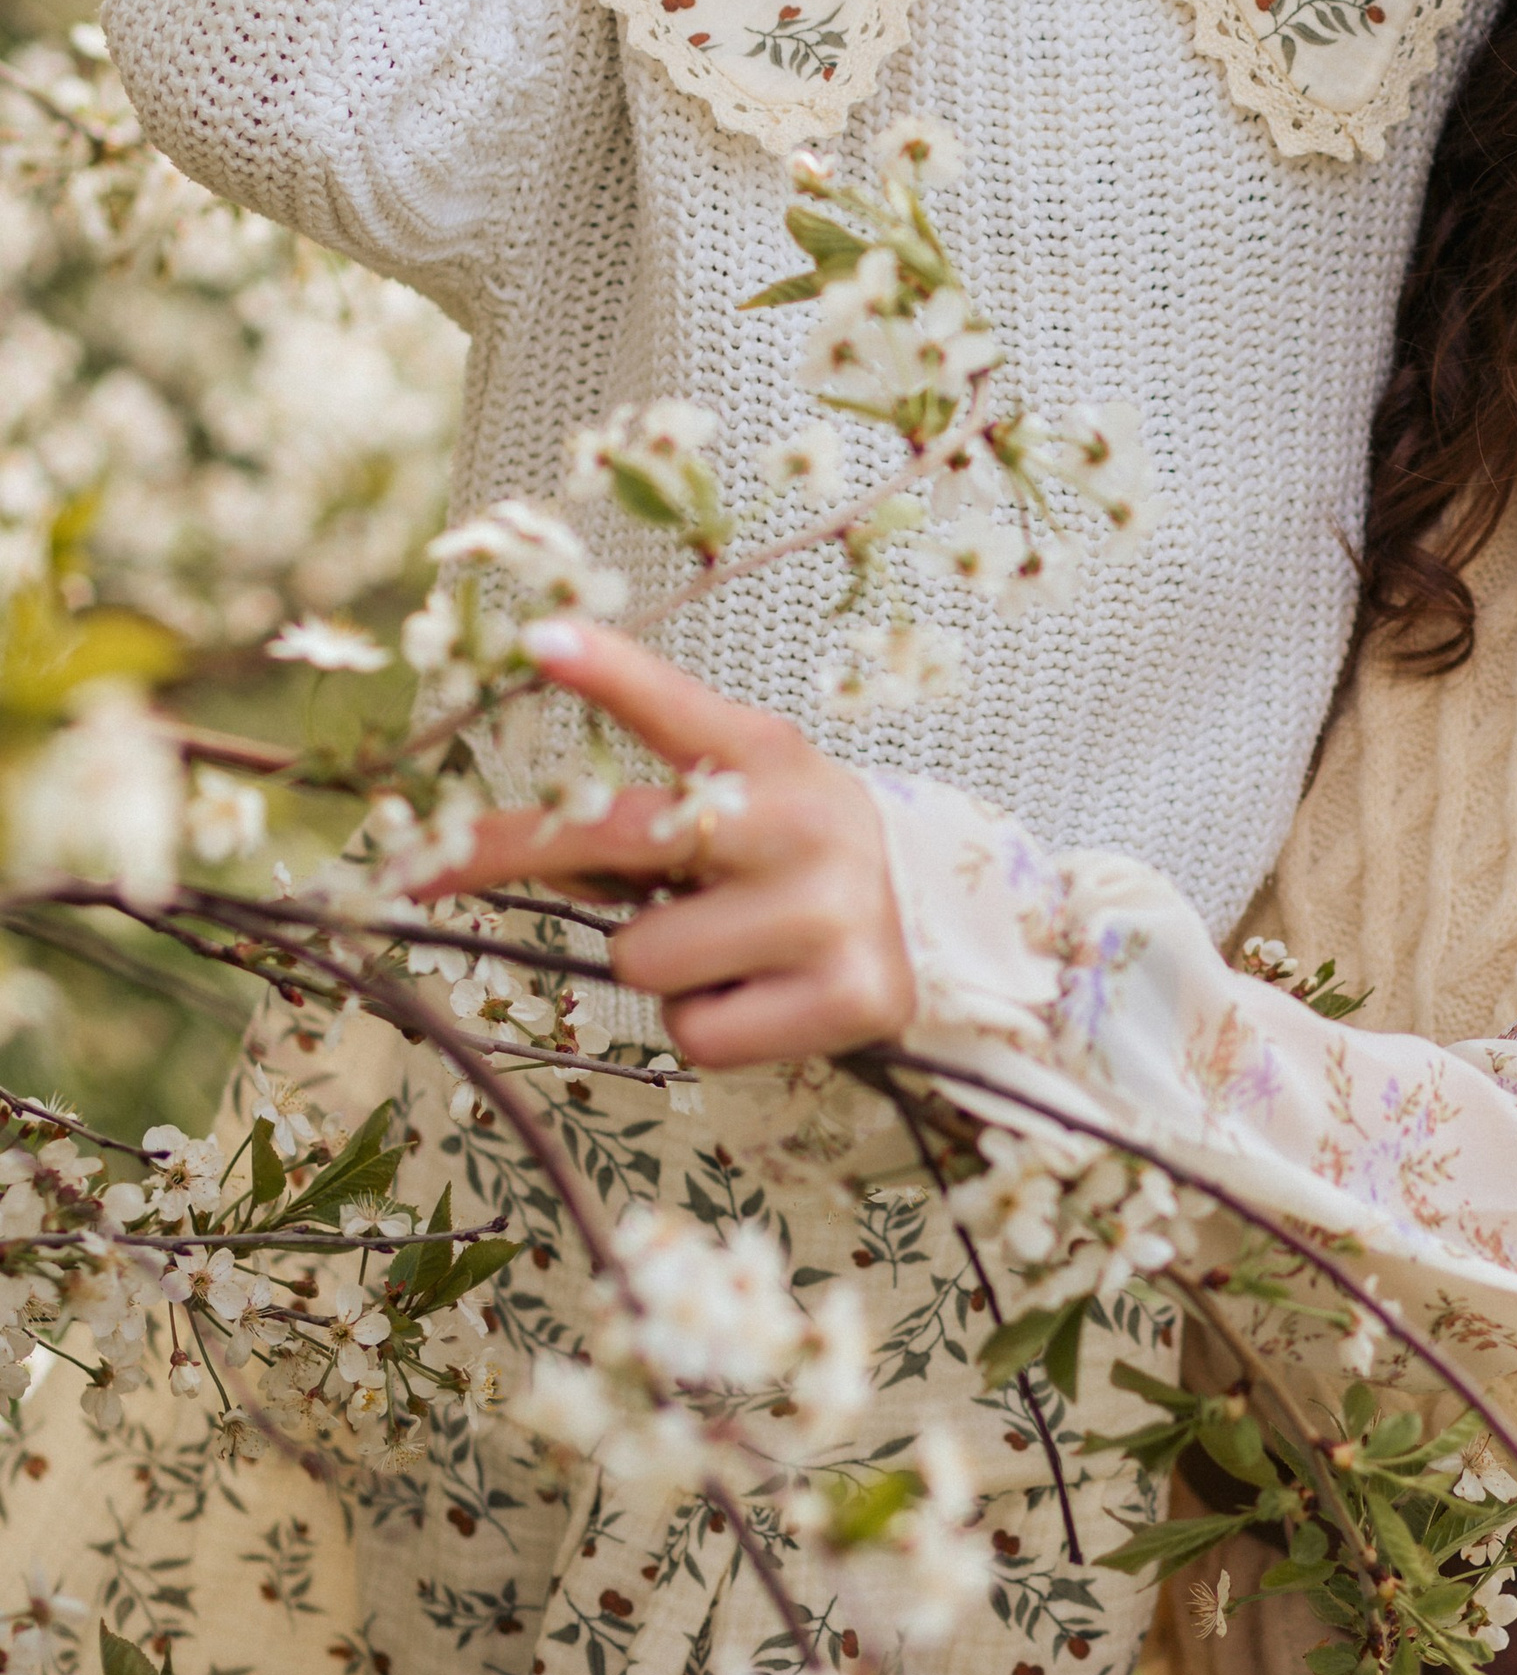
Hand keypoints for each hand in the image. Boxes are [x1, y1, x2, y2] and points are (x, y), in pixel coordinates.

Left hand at [426, 621, 917, 1066]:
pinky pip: (698, 1033)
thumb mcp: (750, 797)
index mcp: (769, 757)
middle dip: (504, 853)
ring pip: (643, 960)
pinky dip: (712, 1027)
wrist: (944, 924)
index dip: (612, 673)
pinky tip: (766, 997)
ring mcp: (826, 911)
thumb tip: (518, 841)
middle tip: (413, 873)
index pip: (679, 709)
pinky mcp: (846, 998)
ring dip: (664, 969)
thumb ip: (662, 802)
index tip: (540, 641)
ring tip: (729, 951)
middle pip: (621, 838)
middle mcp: (799, 823)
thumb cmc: (800, 855)